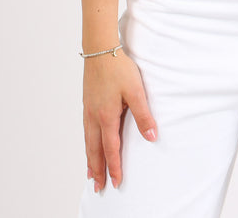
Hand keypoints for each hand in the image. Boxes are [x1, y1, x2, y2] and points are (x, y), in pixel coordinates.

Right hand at [83, 49, 156, 191]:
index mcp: (106, 117)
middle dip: (98, 170)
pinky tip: (89, 144)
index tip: (116, 181)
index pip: (111, 148)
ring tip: (91, 173)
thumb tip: (151, 137)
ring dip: (90, 159)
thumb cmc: (118, 69)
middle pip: (95, 150)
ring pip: (88, 141)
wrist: (100, 50)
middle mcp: (94, 117)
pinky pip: (86, 131)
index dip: (114, 166)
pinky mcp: (87, 103)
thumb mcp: (136, 91)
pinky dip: (87, 144)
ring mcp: (88, 110)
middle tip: (98, 186)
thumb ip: (143, 115)